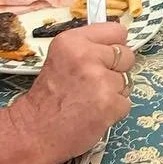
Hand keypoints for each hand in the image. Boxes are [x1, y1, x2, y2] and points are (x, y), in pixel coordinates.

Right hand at [11, 22, 134, 163]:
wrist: (34, 132)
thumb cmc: (48, 97)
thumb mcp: (61, 58)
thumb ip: (88, 48)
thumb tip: (119, 42)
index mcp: (73, 41)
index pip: (117, 31)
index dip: (112, 47)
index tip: (104, 57)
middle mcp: (87, 56)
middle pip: (127, 55)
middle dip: (115, 70)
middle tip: (93, 83)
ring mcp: (100, 80)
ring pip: (127, 80)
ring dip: (113, 92)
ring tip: (90, 100)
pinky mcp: (110, 103)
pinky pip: (125, 102)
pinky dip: (113, 110)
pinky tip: (94, 113)